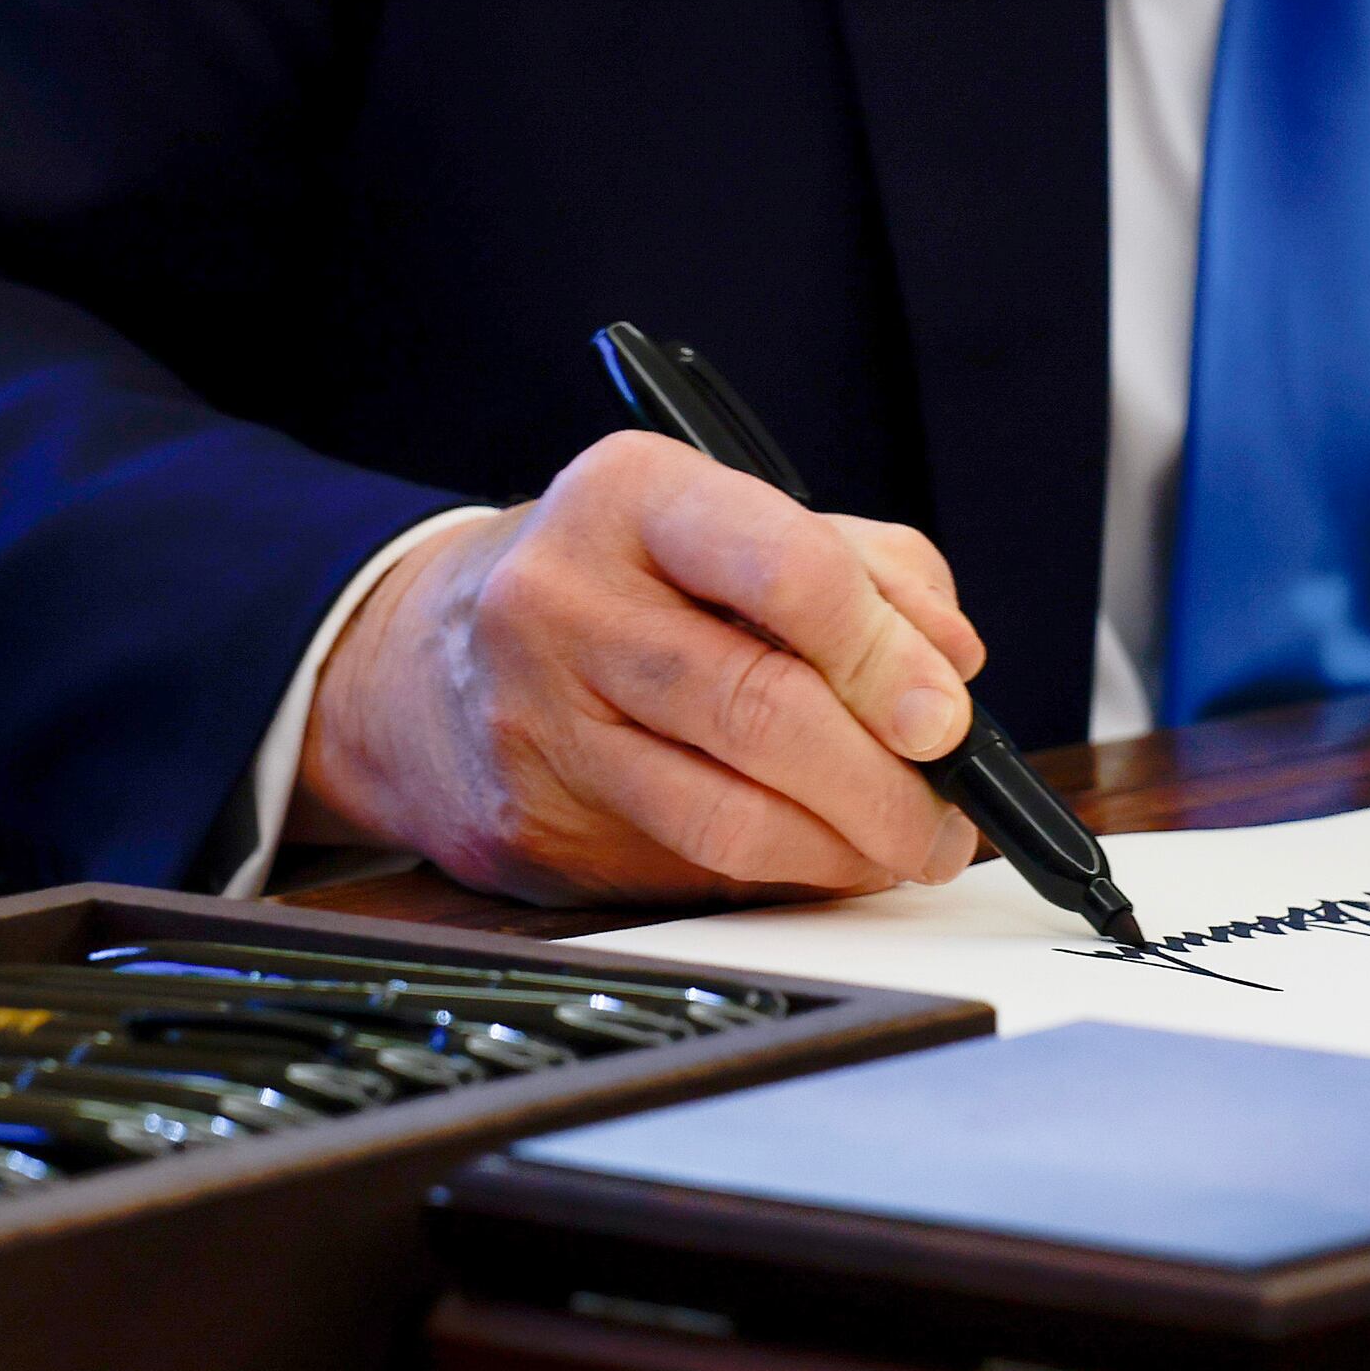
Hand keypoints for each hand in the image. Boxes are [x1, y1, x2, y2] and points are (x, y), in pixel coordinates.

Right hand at [291, 432, 987, 904]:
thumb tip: (950, 664)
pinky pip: (691, 869)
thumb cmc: (613, 580)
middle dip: (887, 782)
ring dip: (848, 851)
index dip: (887, 654)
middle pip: (762, 710)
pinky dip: (783, 874)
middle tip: (951, 814)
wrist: (419, 660)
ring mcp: (535, 723)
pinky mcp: (533, 827)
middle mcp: (563, 601)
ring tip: (904, 847)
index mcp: (630, 496)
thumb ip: (861, 568)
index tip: (949, 716)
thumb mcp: (722, 521)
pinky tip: (820, 857)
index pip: (785, 568)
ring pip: (727, 817)